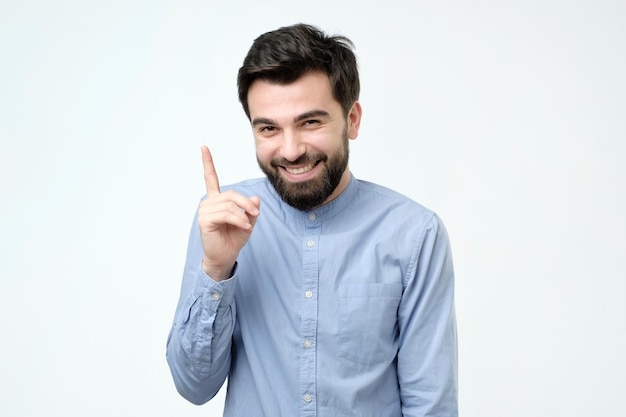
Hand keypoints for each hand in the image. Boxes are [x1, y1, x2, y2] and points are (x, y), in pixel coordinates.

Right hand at [198, 146, 259, 280]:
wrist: (225, 257)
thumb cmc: (233, 239)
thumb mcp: (248, 222)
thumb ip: (251, 209)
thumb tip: (255, 198)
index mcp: (216, 201)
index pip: (210, 178)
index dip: (207, 163)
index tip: (204, 147)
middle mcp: (209, 203)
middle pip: (231, 194)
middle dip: (246, 203)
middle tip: (256, 213)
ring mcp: (205, 211)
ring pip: (230, 204)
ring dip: (243, 215)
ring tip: (248, 225)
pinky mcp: (205, 220)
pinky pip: (226, 213)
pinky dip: (239, 220)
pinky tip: (244, 227)